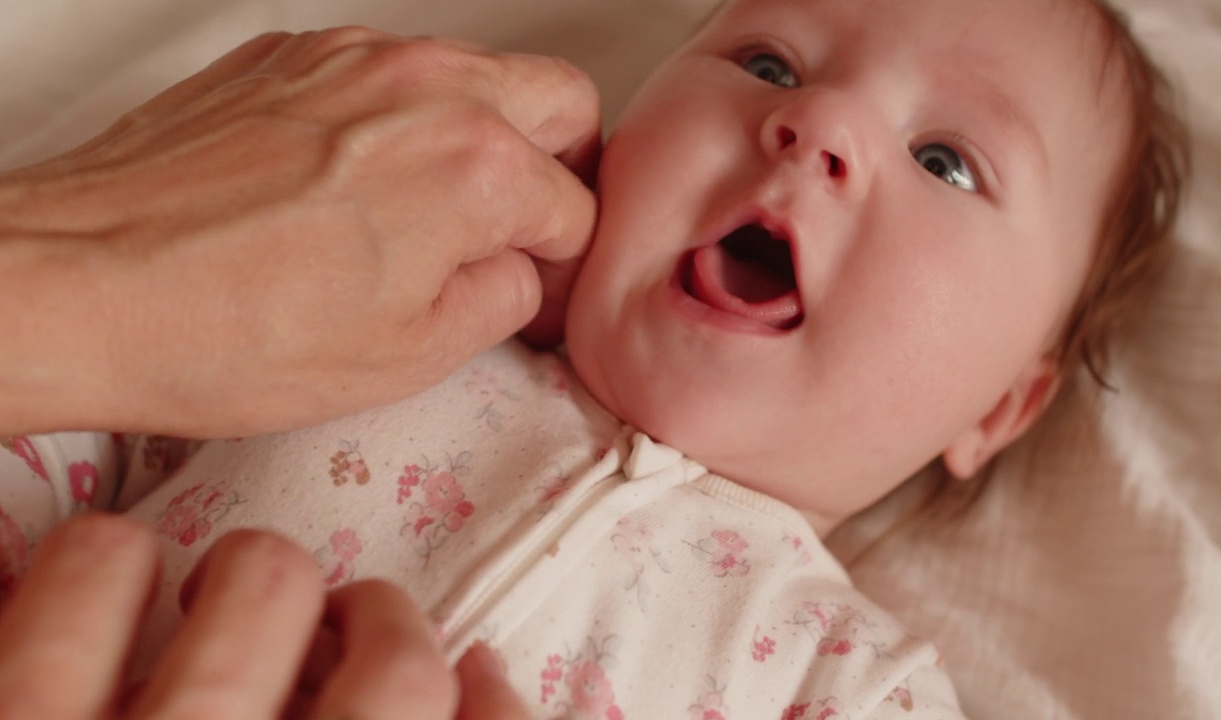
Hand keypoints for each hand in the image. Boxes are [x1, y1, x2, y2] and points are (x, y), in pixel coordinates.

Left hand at [0, 29, 597, 436]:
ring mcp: (354, 58)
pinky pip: (390, 71)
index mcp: (475, 164)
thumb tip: (515, 273)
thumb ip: (501, 301)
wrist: (78, 284)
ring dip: (482, 137)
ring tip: (424, 218)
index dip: (564, 266)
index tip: (532, 293)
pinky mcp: (292, 55)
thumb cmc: (224, 329)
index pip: (577, 205)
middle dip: (559, 169)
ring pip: (476, 72)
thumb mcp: (408, 359)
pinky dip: (401, 120)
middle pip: (561, 100)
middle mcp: (425, 85)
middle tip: (517, 233)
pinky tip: (351, 189)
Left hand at [0, 514, 530, 718]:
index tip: (456, 676)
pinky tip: (91, 621)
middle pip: (398, 659)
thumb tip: (483, 667)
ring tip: (206, 618)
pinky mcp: (12, 714)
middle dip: (376, 625)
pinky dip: (110, 564)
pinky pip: (103, 556)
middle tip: (329, 630)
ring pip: (262, 574)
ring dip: (245, 582)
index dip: (492, 702)